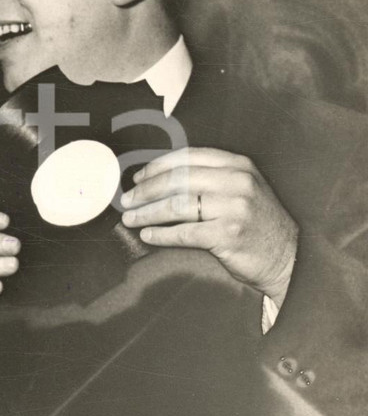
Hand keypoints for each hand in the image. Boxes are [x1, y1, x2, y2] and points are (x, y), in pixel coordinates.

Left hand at [121, 147, 298, 305]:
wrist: (289, 257)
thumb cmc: (256, 222)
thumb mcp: (242, 188)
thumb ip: (210, 178)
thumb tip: (157, 180)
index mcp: (238, 165)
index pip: (187, 158)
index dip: (157, 167)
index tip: (138, 177)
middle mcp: (237, 182)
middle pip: (177, 181)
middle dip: (146, 191)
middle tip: (126, 200)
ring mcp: (235, 208)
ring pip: (177, 206)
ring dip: (147, 213)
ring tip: (130, 219)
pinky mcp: (229, 235)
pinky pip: (185, 233)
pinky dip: (161, 234)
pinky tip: (148, 235)